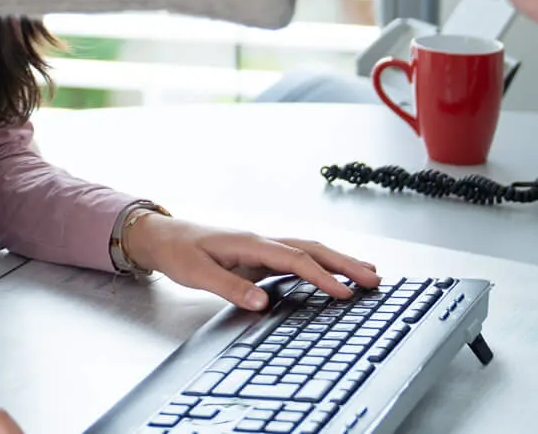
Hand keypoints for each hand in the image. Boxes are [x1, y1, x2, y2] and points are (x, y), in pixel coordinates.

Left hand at [123, 215, 381, 310]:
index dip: (322, 276)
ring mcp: (262, 246)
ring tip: (368, 273)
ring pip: (308, 250)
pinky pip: (298, 257)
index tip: (346, 293)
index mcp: (250, 243)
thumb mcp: (197, 273)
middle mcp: (261, 241)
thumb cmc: (179, 252)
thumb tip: (262, 302)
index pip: (295, 259)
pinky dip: (321, 264)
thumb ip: (230, 287)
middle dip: (344, 263)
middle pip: (311, 249)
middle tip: (374, 279)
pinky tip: (334, 274)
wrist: (162, 236)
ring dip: (338, 261)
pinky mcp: (259, 254)